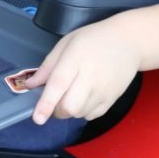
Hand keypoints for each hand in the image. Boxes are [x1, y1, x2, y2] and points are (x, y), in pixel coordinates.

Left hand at [25, 16, 140, 124]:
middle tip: (53, 101)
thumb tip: (30, 85)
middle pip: (70, 107)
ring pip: (80, 114)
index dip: (46, 103)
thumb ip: (47, 66)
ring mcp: (104, 90)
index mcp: (75, 59)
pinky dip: (82, 112)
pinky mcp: (113, 99)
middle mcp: (91, 77)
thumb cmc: (93, 39)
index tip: (37, 118)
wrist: (128, 42)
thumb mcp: (65, 44)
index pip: (58, 85)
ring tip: (71, 93)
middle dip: (56, 111)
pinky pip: (92, 115)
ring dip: (69, 111)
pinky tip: (83, 96)